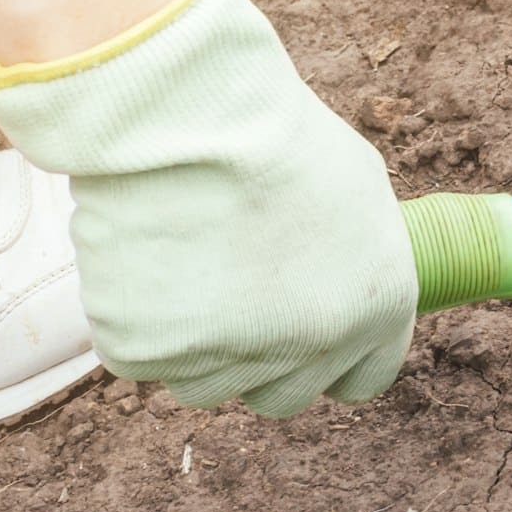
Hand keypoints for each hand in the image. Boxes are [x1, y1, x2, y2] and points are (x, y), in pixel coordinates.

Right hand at [0, 0, 417, 415]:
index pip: (363, 379)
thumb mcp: (357, 191)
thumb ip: (354, 259)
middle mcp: (311, 350)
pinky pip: (138, 353)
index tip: (303, 336)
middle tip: (231, 294)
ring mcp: (228, 359)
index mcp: (377, 311)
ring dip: (193, 338)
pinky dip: (134, 316)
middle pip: (281, 394)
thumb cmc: (278, 134)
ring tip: (185, 257)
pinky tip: (144, 254)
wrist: (195, 117)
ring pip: (204, 380)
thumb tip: (339, 280)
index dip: (331, 359)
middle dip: (259, 355)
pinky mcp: (148, 352)